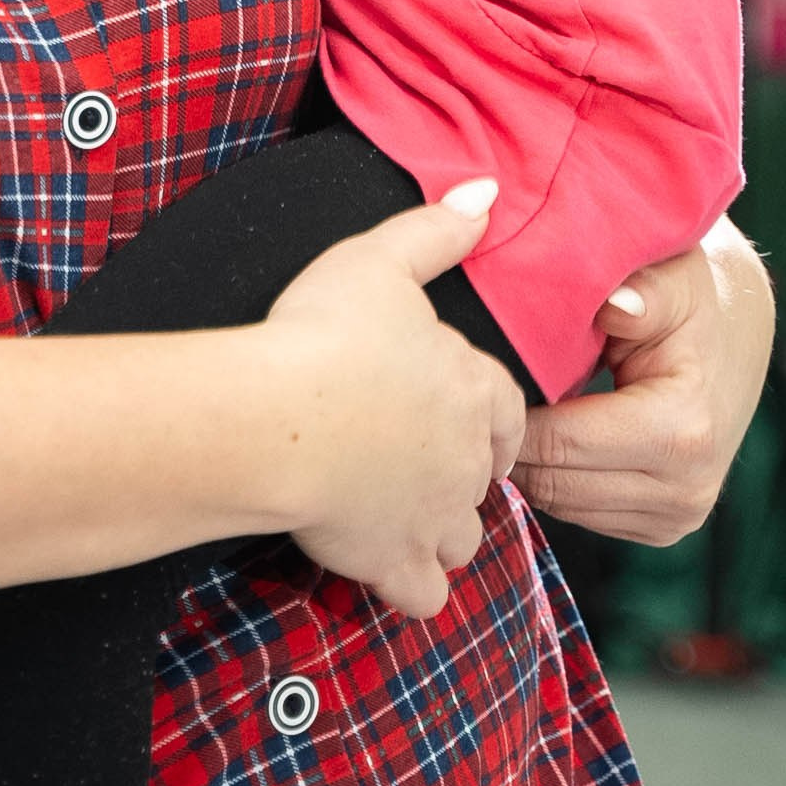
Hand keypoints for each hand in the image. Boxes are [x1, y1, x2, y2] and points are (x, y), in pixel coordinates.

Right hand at [262, 183, 526, 617]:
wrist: (278, 418)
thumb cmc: (324, 334)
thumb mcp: (379, 260)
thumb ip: (436, 229)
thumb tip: (486, 191)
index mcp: (475, 388)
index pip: (507, 409)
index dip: (486, 415)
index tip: (456, 416)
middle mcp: (469, 459)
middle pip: (484, 477)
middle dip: (456, 473)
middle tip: (407, 458)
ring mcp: (436, 516)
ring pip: (461, 536)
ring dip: (437, 527)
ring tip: (390, 507)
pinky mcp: (395, 561)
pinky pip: (425, 595)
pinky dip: (409, 586)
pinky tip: (382, 565)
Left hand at [512, 217, 774, 544]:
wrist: (734, 341)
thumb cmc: (689, 300)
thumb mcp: (669, 279)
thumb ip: (641, 291)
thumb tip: (615, 305)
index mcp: (681, 431)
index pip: (556, 442)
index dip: (509, 409)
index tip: (481, 373)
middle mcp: (685, 489)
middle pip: (551, 481)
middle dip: (511, 440)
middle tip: (487, 391)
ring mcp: (677, 518)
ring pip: (558, 503)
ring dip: (531, 462)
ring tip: (519, 407)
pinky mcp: (664, 529)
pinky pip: (579, 512)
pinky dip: (557, 476)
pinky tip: (552, 433)